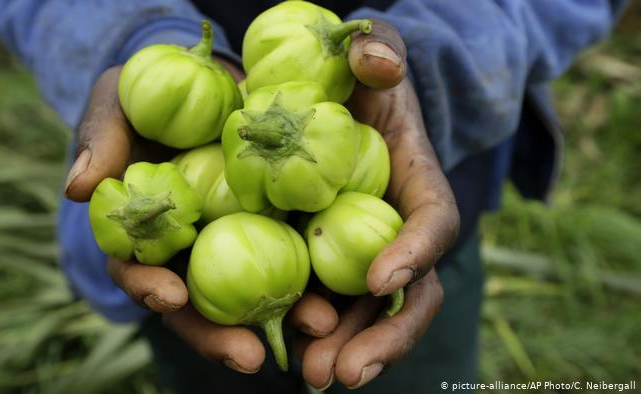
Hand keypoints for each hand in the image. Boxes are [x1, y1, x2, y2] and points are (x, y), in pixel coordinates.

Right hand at [64, 60, 334, 373]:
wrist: (207, 83)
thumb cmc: (150, 96)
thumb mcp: (118, 104)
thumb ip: (100, 139)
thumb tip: (76, 187)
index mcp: (142, 231)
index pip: (137, 270)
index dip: (149, 287)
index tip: (171, 297)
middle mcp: (186, 248)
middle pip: (197, 305)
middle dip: (219, 335)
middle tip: (249, 357)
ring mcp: (231, 242)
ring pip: (250, 294)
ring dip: (279, 320)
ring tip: (314, 330)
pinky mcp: (274, 228)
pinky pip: (292, 258)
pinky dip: (312, 280)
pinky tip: (340, 296)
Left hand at [298, 21, 459, 389]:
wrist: (330, 103)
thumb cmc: (357, 77)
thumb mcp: (372, 52)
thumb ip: (380, 50)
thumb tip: (376, 63)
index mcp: (418, 185)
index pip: (434, 222)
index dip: (415, 251)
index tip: (381, 280)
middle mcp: (396, 230)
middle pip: (406, 292)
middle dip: (382, 337)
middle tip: (343, 370)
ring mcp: (361, 250)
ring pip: (364, 313)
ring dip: (344, 348)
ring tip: (312, 374)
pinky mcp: (324, 259)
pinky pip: (322, 299)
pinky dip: (306, 328)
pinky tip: (280, 349)